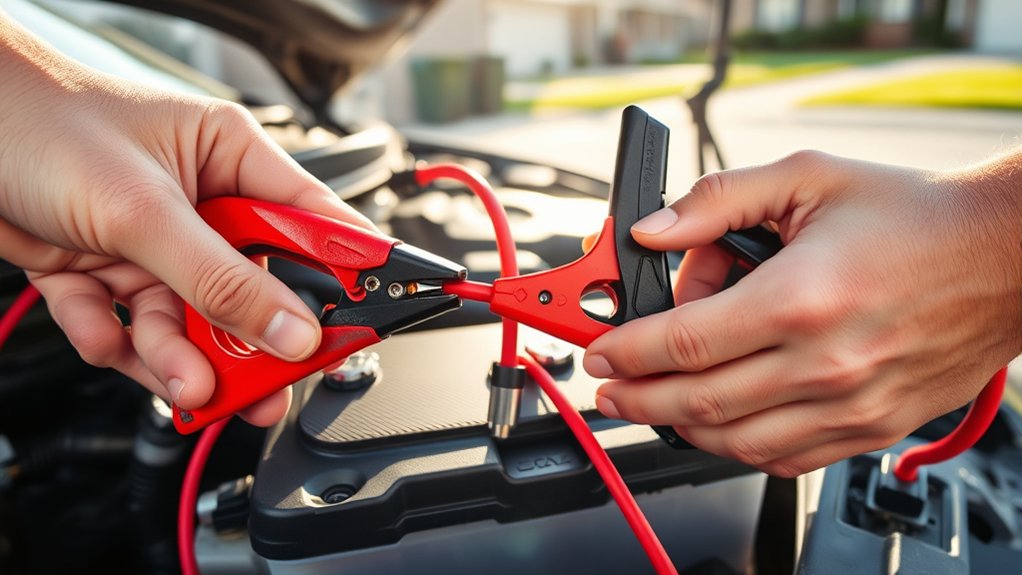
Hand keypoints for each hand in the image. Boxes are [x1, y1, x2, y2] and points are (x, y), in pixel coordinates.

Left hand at [0, 17, 373, 424]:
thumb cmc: (39, 122)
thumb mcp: (143, 210)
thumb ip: (220, 279)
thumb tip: (290, 329)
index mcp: (231, 160)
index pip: (312, 224)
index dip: (345, 275)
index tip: (366, 323)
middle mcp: (201, 204)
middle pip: (254, 288)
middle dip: (250, 339)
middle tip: (266, 382)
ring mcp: (154, 242)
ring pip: (192, 321)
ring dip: (182, 356)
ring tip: (186, 382)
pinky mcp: (110, 272)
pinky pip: (130, 328)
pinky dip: (116, 342)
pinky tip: (106, 335)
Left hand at [583, 150, 1021, 475]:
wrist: (1005, 257)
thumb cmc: (914, 216)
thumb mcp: (808, 178)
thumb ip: (717, 199)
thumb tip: (653, 231)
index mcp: (801, 298)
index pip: (684, 341)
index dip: (627, 350)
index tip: (600, 351)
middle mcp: (824, 362)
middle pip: (697, 401)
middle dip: (636, 397)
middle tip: (608, 388)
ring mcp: (849, 404)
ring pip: (736, 441)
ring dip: (678, 427)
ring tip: (650, 405)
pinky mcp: (871, 426)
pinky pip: (785, 459)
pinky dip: (738, 447)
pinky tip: (715, 424)